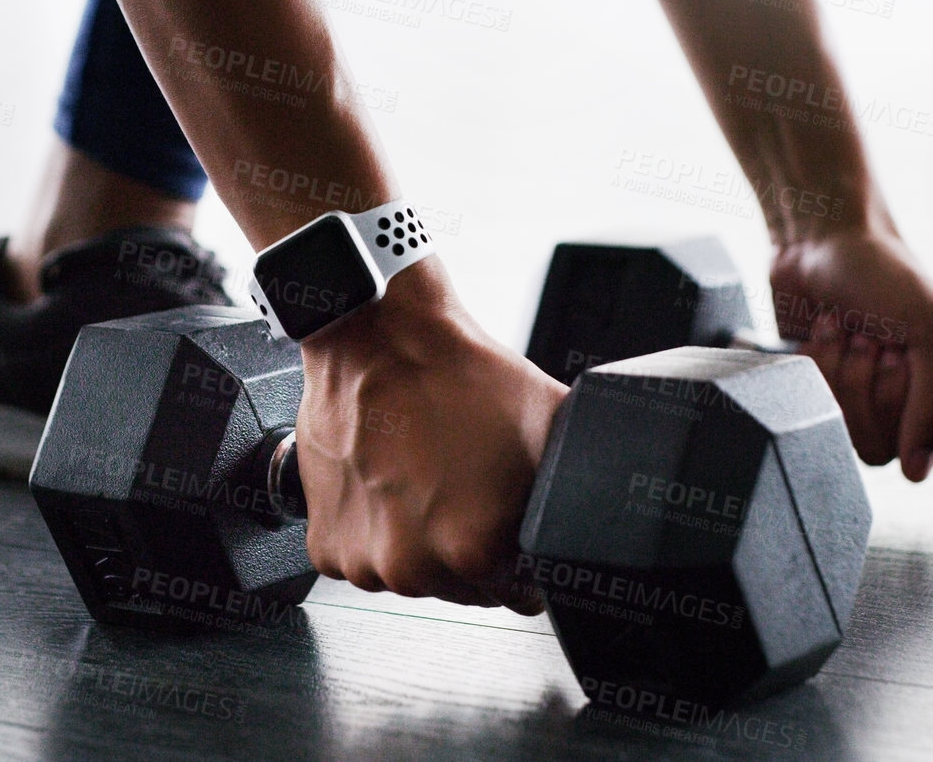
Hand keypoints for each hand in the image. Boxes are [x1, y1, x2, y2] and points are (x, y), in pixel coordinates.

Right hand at [297, 261, 565, 613]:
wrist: (378, 338)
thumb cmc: (458, 374)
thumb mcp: (552, 423)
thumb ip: (579, 486)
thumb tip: (605, 509)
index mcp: (476, 548)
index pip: (522, 594)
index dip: (522, 557)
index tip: (506, 519)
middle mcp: (416, 566)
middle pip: (468, 589)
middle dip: (471, 548)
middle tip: (465, 488)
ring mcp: (366, 561)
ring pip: (415, 577)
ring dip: (421, 543)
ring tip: (424, 480)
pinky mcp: (327, 547)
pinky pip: (365, 560)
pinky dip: (375, 534)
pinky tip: (388, 487)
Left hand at [769, 226, 932, 480]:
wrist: (820, 242)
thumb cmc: (884, 274)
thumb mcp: (931, 330)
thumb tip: (916, 472)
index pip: (926, 445)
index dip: (905, 405)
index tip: (898, 359)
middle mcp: (905, 398)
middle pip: (880, 443)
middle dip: (869, 380)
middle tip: (872, 335)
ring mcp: (859, 395)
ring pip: (844, 428)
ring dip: (841, 369)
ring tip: (847, 328)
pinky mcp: (820, 386)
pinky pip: (812, 406)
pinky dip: (815, 362)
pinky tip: (824, 330)